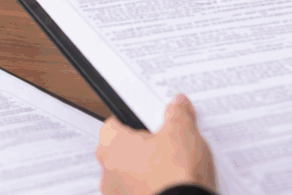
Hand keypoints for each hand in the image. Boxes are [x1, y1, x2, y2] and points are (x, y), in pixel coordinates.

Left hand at [96, 95, 216, 194]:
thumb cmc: (174, 176)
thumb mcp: (182, 133)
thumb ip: (178, 115)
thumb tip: (178, 105)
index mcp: (111, 144)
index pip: (115, 122)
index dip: (136, 118)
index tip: (151, 119)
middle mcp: (108, 171)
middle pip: (125, 149)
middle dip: (145, 145)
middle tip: (169, 141)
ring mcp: (118, 194)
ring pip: (133, 173)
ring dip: (149, 169)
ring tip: (177, 166)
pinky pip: (142, 190)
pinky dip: (154, 187)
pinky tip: (175, 185)